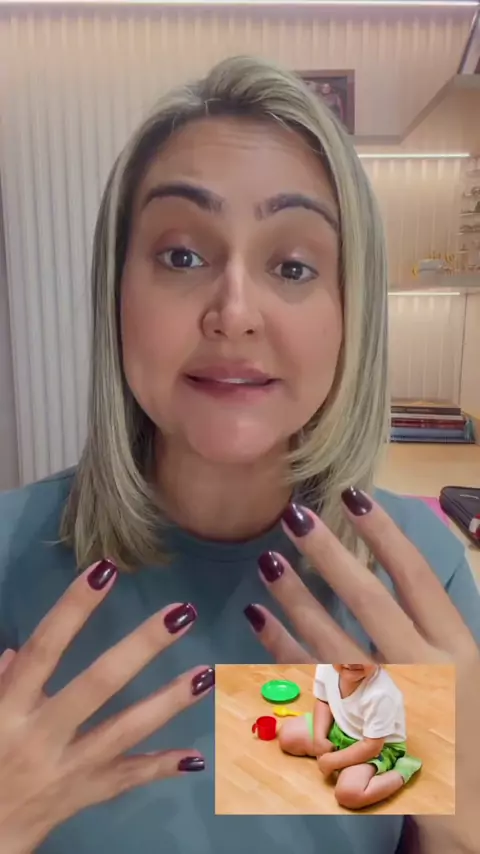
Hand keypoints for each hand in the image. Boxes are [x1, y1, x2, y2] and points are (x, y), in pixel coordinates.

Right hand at [0, 561, 212, 853]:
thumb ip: (0, 682)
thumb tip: (16, 652)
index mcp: (9, 707)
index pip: (44, 648)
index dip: (73, 608)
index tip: (105, 570)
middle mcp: (42, 735)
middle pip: (99, 684)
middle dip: (141, 647)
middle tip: (180, 614)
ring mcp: (69, 768)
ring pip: (126, 730)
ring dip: (169, 701)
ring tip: (207, 673)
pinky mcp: (85, 794)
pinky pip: (129, 778)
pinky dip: (162, 766)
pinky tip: (196, 757)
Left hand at [246, 489, 478, 852]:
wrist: (470, 805)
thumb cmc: (464, 715)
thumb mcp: (465, 661)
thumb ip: (432, 615)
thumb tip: (387, 556)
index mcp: (454, 647)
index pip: (415, 577)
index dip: (384, 533)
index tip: (352, 495)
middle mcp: (419, 671)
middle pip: (368, 600)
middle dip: (329, 555)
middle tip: (294, 514)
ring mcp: (381, 706)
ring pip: (330, 640)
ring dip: (295, 597)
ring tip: (266, 558)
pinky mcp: (350, 734)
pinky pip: (307, 684)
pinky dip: (279, 648)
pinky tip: (255, 616)